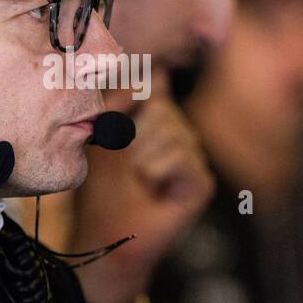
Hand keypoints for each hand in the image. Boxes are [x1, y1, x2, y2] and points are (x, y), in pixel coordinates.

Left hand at [72, 70, 214, 302]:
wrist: (106, 234)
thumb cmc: (101, 190)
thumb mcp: (103, 138)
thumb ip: (120, 103)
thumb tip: (144, 68)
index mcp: (157, 122)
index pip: (157, 85)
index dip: (144, 83)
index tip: (131, 90)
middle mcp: (180, 135)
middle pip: (161, 109)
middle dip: (133, 136)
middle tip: (126, 165)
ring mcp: (194, 158)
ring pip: (171, 131)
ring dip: (141, 156)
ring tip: (137, 179)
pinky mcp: (202, 182)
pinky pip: (181, 155)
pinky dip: (157, 170)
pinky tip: (152, 188)